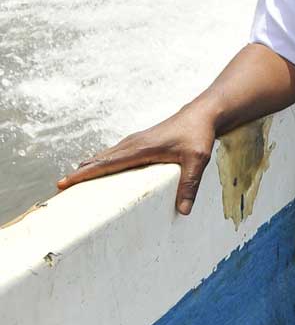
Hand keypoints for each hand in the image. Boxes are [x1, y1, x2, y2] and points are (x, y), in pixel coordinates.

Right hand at [56, 105, 218, 214]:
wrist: (202, 114)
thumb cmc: (198, 135)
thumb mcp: (197, 160)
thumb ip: (190, 185)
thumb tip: (183, 211)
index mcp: (140, 149)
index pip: (107, 163)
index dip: (86, 173)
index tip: (65, 182)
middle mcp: (133, 144)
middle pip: (100, 159)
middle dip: (80, 172)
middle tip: (61, 187)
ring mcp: (135, 141)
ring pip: (105, 155)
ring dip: (89, 166)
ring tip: (73, 180)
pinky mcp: (140, 142)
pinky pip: (114, 152)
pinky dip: (101, 160)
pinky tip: (98, 166)